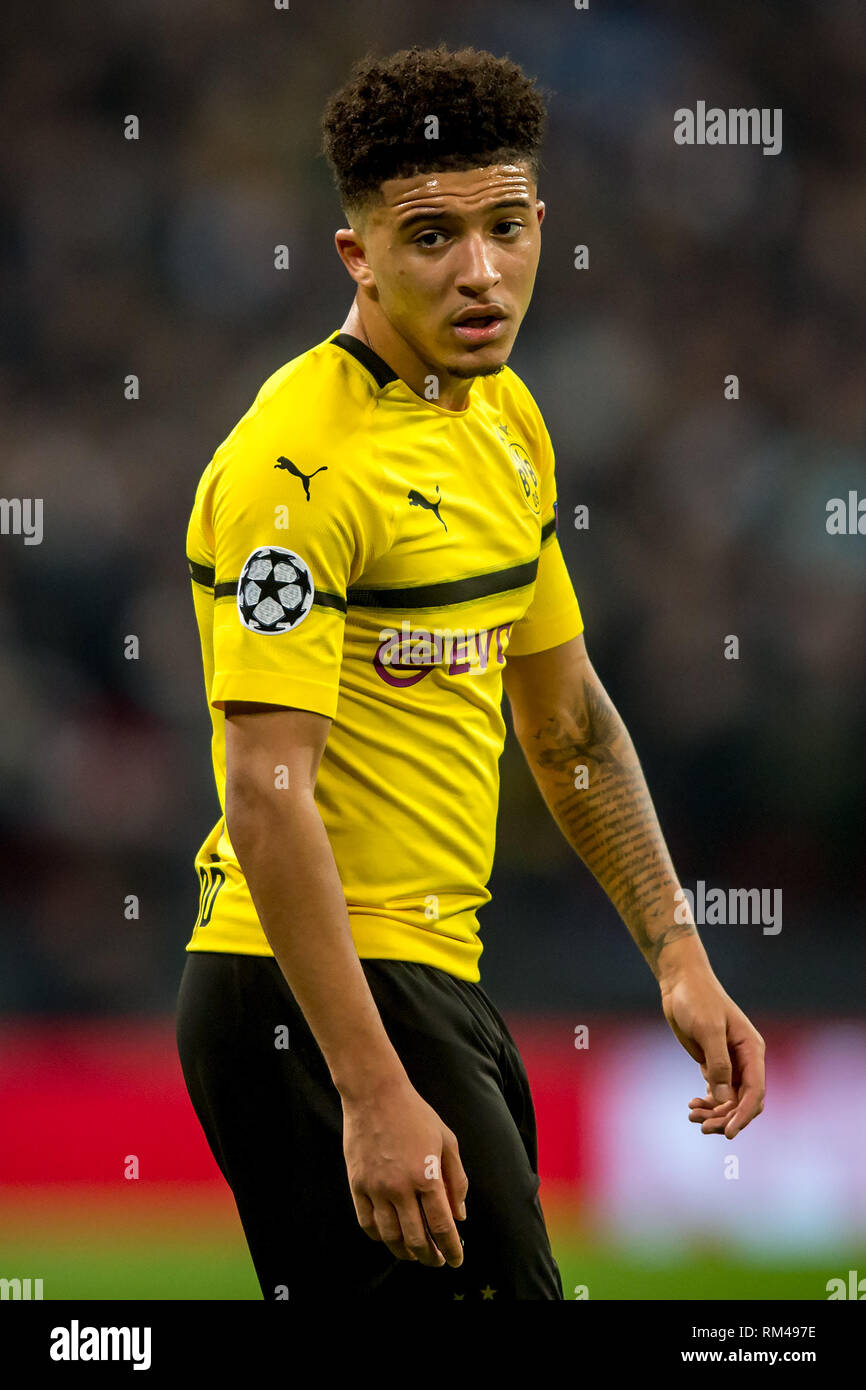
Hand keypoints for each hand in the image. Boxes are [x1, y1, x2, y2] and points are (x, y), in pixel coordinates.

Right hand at [341, 1077, 467, 1267]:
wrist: (375, 1094)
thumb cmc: (415, 1114)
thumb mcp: (446, 1140)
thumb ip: (456, 1179)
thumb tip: (459, 1215)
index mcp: (427, 1176)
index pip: (442, 1226)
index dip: (451, 1248)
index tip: (456, 1261)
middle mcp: (400, 1188)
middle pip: (416, 1238)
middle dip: (430, 1256)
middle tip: (437, 1261)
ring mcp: (375, 1188)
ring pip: (390, 1237)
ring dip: (405, 1252)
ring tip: (415, 1255)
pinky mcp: (357, 1185)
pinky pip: (367, 1223)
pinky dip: (379, 1238)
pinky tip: (389, 1238)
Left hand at [660, 967, 764, 1138]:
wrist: (681, 984)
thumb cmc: (698, 1000)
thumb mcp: (708, 1028)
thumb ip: (718, 1062)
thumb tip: (724, 1098)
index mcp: (752, 1050)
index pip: (755, 1091)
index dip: (744, 1114)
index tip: (728, 1132)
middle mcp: (745, 1060)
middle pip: (744, 1101)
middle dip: (726, 1117)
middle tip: (703, 1126)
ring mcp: (730, 1063)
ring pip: (730, 1100)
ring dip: (715, 1113)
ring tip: (692, 1115)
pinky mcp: (714, 1064)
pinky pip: (717, 1093)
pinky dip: (708, 1103)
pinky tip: (692, 1105)